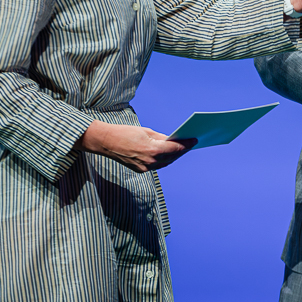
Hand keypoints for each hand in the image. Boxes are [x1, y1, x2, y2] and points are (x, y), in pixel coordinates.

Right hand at [80, 120, 196, 172]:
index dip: (187, 144)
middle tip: (190, 143)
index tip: (195, 140)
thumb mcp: (146, 131)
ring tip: (182, 149)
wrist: (106, 142)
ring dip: (174, 156)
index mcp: (153, 149)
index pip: (176, 148)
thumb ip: (161, 137)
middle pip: (172, 156)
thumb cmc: (126, 133)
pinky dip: (164, 159)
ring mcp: (145, 167)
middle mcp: (151, 161)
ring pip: (165, 162)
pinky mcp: (140, 170)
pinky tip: (169, 154)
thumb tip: (173, 140)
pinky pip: (157, 165)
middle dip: (182, 150)